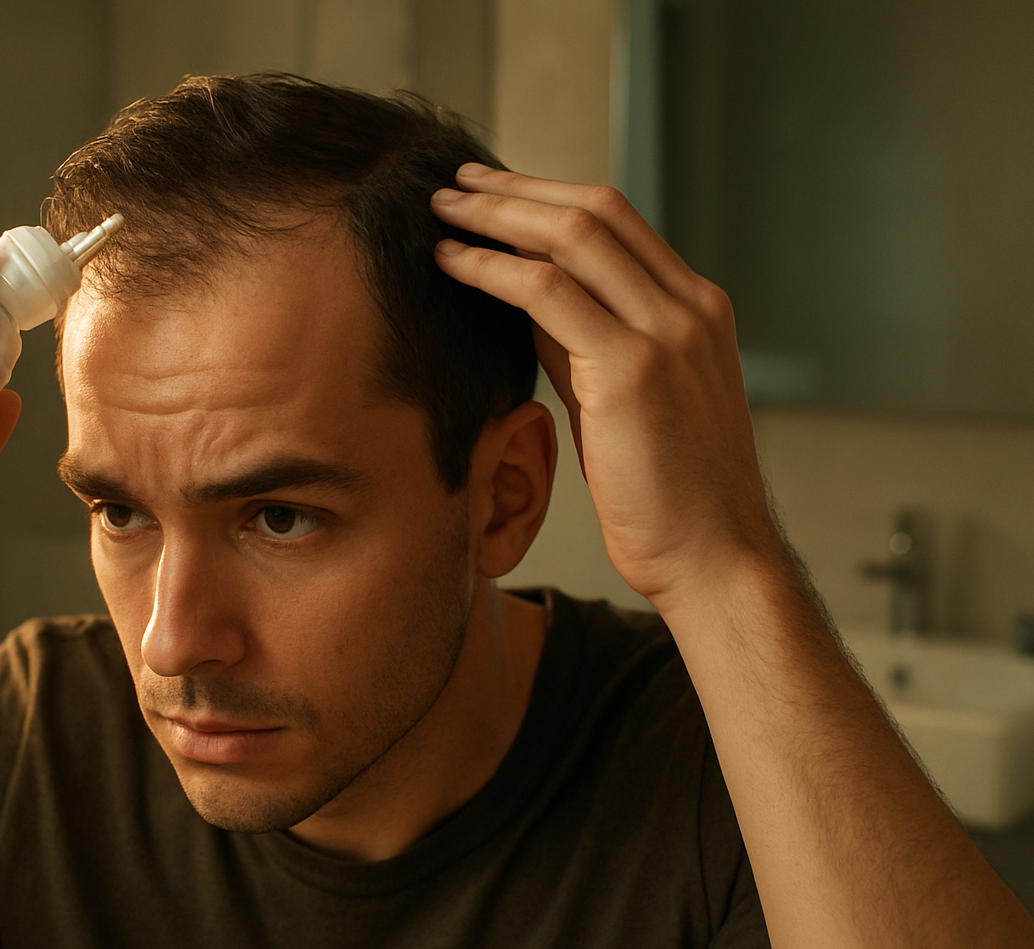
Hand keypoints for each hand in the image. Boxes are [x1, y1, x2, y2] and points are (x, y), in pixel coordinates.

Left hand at [432, 164, 784, 609]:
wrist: (714, 557)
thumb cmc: (666, 493)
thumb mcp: (622, 399)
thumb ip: (583, 344)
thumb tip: (525, 301)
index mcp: (697, 309)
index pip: (618, 223)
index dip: (547, 197)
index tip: (493, 192)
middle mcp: (690, 308)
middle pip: (596, 212)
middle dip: (517, 190)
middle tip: (456, 182)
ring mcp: (668, 332)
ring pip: (572, 237)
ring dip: (497, 215)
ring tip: (442, 210)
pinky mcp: (633, 369)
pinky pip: (548, 293)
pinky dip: (492, 268)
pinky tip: (452, 262)